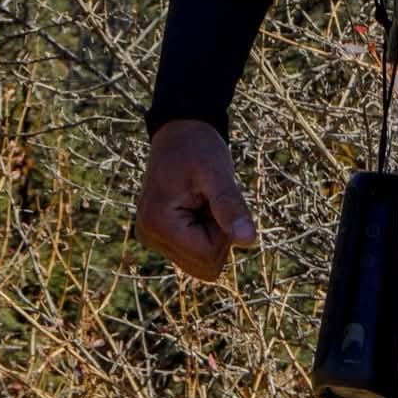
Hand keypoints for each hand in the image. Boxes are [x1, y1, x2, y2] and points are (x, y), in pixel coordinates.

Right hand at [135, 119, 257, 281]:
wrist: (180, 131)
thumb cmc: (199, 147)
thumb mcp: (217, 172)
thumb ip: (231, 206)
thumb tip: (249, 241)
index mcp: (158, 223)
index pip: (208, 256)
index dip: (224, 231)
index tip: (214, 198)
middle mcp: (148, 236)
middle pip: (205, 266)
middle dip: (217, 235)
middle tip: (208, 199)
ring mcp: (152, 238)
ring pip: (201, 263)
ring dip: (211, 235)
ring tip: (201, 202)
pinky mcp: (159, 236)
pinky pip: (193, 254)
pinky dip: (203, 234)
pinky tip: (195, 208)